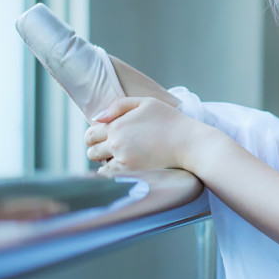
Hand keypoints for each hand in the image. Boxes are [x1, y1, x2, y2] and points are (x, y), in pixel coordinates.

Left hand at [85, 96, 199, 174]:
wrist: (188, 142)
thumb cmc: (169, 120)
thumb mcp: (145, 103)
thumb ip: (118, 106)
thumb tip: (97, 118)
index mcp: (116, 125)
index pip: (90, 133)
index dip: (95, 135)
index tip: (106, 136)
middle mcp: (115, 143)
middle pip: (91, 150)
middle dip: (97, 148)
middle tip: (112, 148)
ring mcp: (122, 159)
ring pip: (99, 164)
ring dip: (104, 161)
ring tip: (120, 157)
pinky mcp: (131, 172)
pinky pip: (110, 175)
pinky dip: (112, 172)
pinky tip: (123, 167)